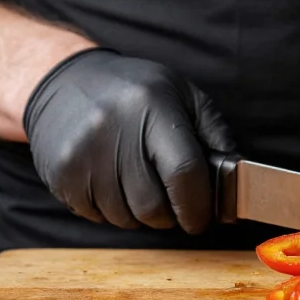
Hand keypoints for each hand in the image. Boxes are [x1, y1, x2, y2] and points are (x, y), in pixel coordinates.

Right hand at [23, 48, 233, 233]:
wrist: (63, 81)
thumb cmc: (135, 92)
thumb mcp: (183, 96)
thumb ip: (215, 135)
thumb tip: (238, 178)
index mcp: (152, 107)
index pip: (184, 172)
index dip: (199, 206)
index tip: (203, 218)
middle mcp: (112, 130)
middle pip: (154, 206)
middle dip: (171, 214)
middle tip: (172, 199)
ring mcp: (81, 155)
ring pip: (127, 218)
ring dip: (142, 214)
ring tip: (140, 183)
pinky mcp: (61, 175)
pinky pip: (99, 218)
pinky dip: (114, 211)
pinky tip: (113, 182)